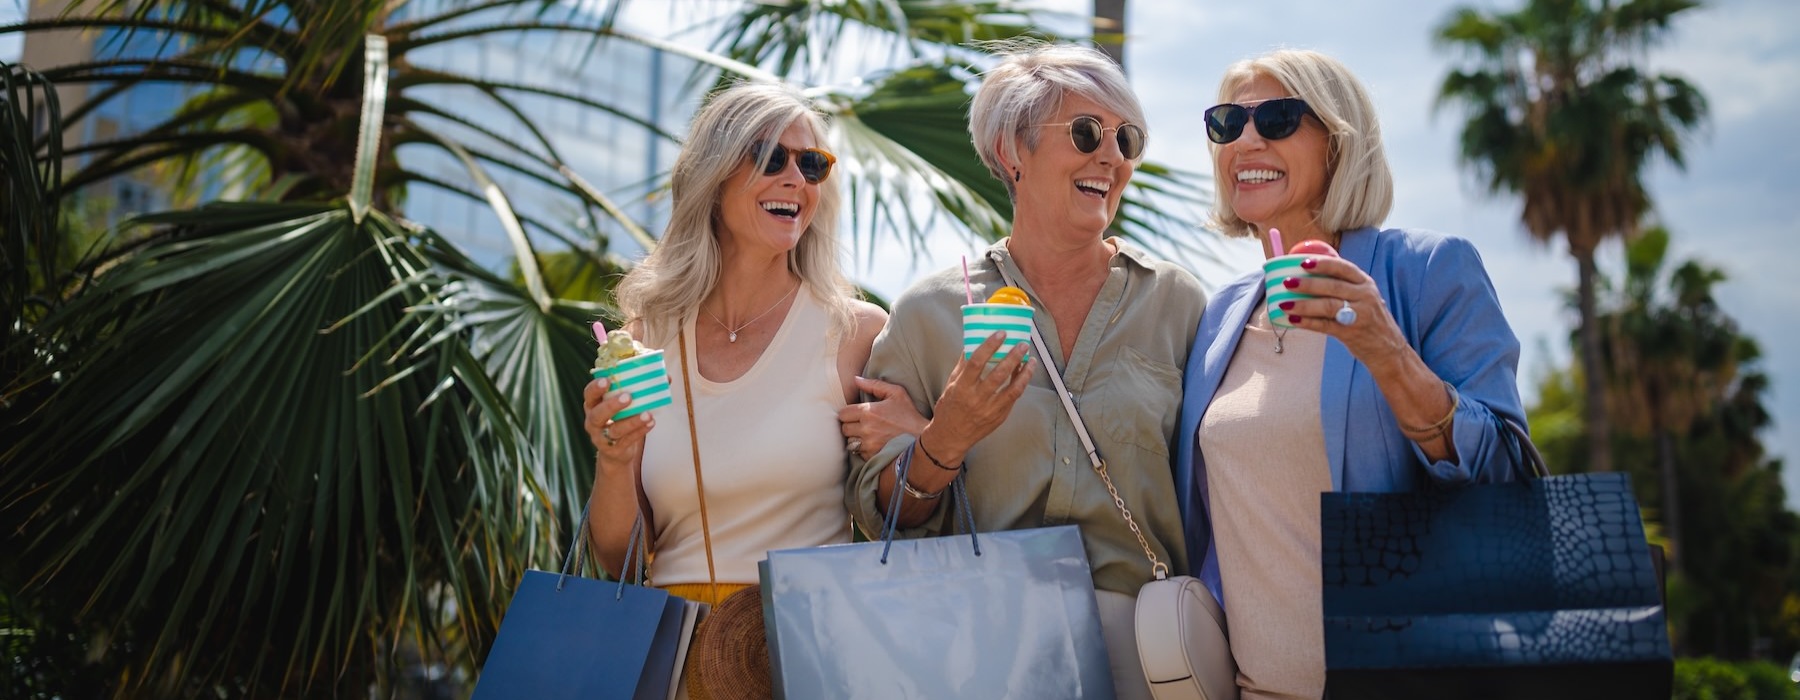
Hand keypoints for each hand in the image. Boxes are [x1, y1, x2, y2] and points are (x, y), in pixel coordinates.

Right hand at [583, 377, 655, 473]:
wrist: (616, 451)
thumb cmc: (620, 419)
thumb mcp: (624, 405)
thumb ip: (639, 390)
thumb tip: (666, 378)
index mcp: (593, 405)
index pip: (589, 394)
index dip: (596, 387)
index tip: (607, 380)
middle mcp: (593, 421)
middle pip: (598, 414)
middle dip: (612, 405)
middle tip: (628, 396)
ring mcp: (601, 437)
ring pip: (615, 430)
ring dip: (632, 421)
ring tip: (647, 414)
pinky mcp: (613, 450)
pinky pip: (627, 441)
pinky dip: (640, 431)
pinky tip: (651, 423)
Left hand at [838, 376, 927, 459]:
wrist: (922, 439)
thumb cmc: (909, 415)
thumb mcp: (897, 394)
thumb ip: (875, 385)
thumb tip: (856, 380)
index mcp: (868, 411)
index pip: (843, 414)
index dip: (848, 414)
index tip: (856, 415)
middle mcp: (865, 428)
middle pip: (844, 428)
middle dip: (850, 426)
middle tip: (861, 425)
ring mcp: (868, 444)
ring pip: (849, 442)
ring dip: (855, 439)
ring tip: (867, 435)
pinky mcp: (872, 457)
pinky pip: (858, 453)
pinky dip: (863, 450)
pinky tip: (874, 444)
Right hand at [923, 331, 1034, 460]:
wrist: (951, 437)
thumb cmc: (949, 409)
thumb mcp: (951, 385)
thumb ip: (963, 366)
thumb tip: (972, 343)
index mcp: (962, 387)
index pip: (976, 362)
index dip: (989, 346)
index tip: (1000, 334)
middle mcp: (976, 398)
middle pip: (998, 374)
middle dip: (1013, 357)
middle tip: (1022, 344)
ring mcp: (990, 409)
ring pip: (1013, 388)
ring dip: (1024, 372)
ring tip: (1030, 359)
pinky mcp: (999, 416)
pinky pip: (1014, 397)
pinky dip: (1021, 383)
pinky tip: (1025, 373)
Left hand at [1279, 255, 1410, 369]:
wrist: (1388, 349)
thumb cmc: (1369, 319)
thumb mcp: (1363, 297)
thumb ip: (1343, 286)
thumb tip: (1307, 276)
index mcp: (1365, 283)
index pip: (1343, 267)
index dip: (1323, 264)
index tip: (1303, 262)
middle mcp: (1365, 296)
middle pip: (1332, 286)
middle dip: (1307, 284)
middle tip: (1287, 282)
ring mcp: (1360, 315)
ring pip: (1328, 306)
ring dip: (1303, 305)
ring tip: (1284, 304)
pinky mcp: (1352, 333)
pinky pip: (1325, 326)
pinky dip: (1307, 322)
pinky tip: (1293, 320)